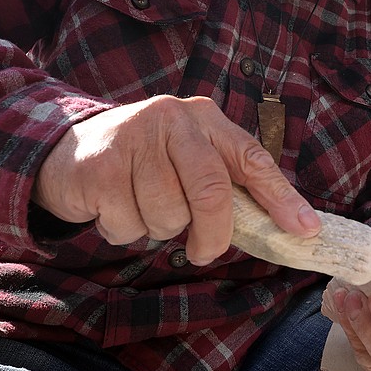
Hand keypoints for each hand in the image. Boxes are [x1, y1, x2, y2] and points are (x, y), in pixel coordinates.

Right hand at [33, 95, 319, 263]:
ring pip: (168, 215)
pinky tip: (111, 206)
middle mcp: (172, 118)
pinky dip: (122, 230)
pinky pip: (128, 224)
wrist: (64, 151)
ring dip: (156, 229)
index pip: (252, 159)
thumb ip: (226, 184)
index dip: (282, 197)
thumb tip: (281, 226)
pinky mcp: (101, 164)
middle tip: (205, 253)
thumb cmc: (141, 164)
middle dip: (212, 234)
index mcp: (203, 118)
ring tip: (139, 206)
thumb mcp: (186, 161)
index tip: (305, 231)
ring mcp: (134, 138)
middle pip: (211, 192)